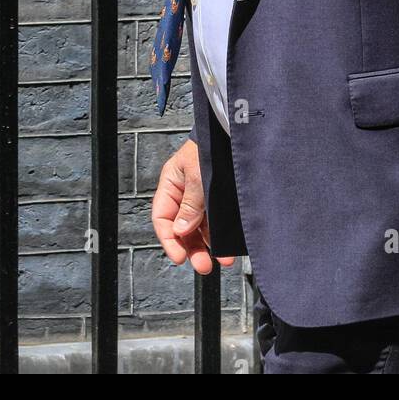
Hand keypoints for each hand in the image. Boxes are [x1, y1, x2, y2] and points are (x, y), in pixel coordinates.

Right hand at [151, 138, 235, 275]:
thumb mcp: (197, 175)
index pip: (162, 218)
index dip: (169, 240)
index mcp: (171, 184)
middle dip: (191, 249)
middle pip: (181, 229)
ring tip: (221, 260)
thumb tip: (180, 231)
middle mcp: (184, 193)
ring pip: (199, 229)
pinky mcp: (218, 200)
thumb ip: (190, 204)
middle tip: (203, 265)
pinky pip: (215, 223)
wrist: (236, 134)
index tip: (179, 257)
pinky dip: (220, 237)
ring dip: (208, 246)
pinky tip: (228, 247)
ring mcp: (201, 198)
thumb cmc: (212, 146)